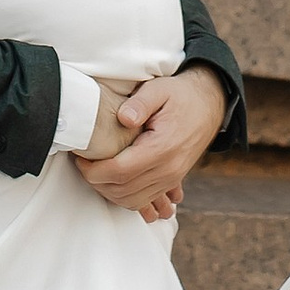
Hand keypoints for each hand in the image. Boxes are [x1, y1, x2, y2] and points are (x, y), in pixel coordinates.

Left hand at [72, 63, 226, 222]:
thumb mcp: (159, 89)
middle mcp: (169, 169)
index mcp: (163, 147)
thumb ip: (140, 102)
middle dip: (97, 182)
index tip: (81, 158)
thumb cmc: (179, 95)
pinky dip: (124, 198)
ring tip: (94, 173)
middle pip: (124, 190)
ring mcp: (171, 178)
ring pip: (133, 201)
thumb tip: (124, 118)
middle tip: (83, 164)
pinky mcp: (171, 181)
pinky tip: (112, 185)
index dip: (95, 170)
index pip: (121, 171)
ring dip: (108, 192)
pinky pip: (144, 201)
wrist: (208, 106)